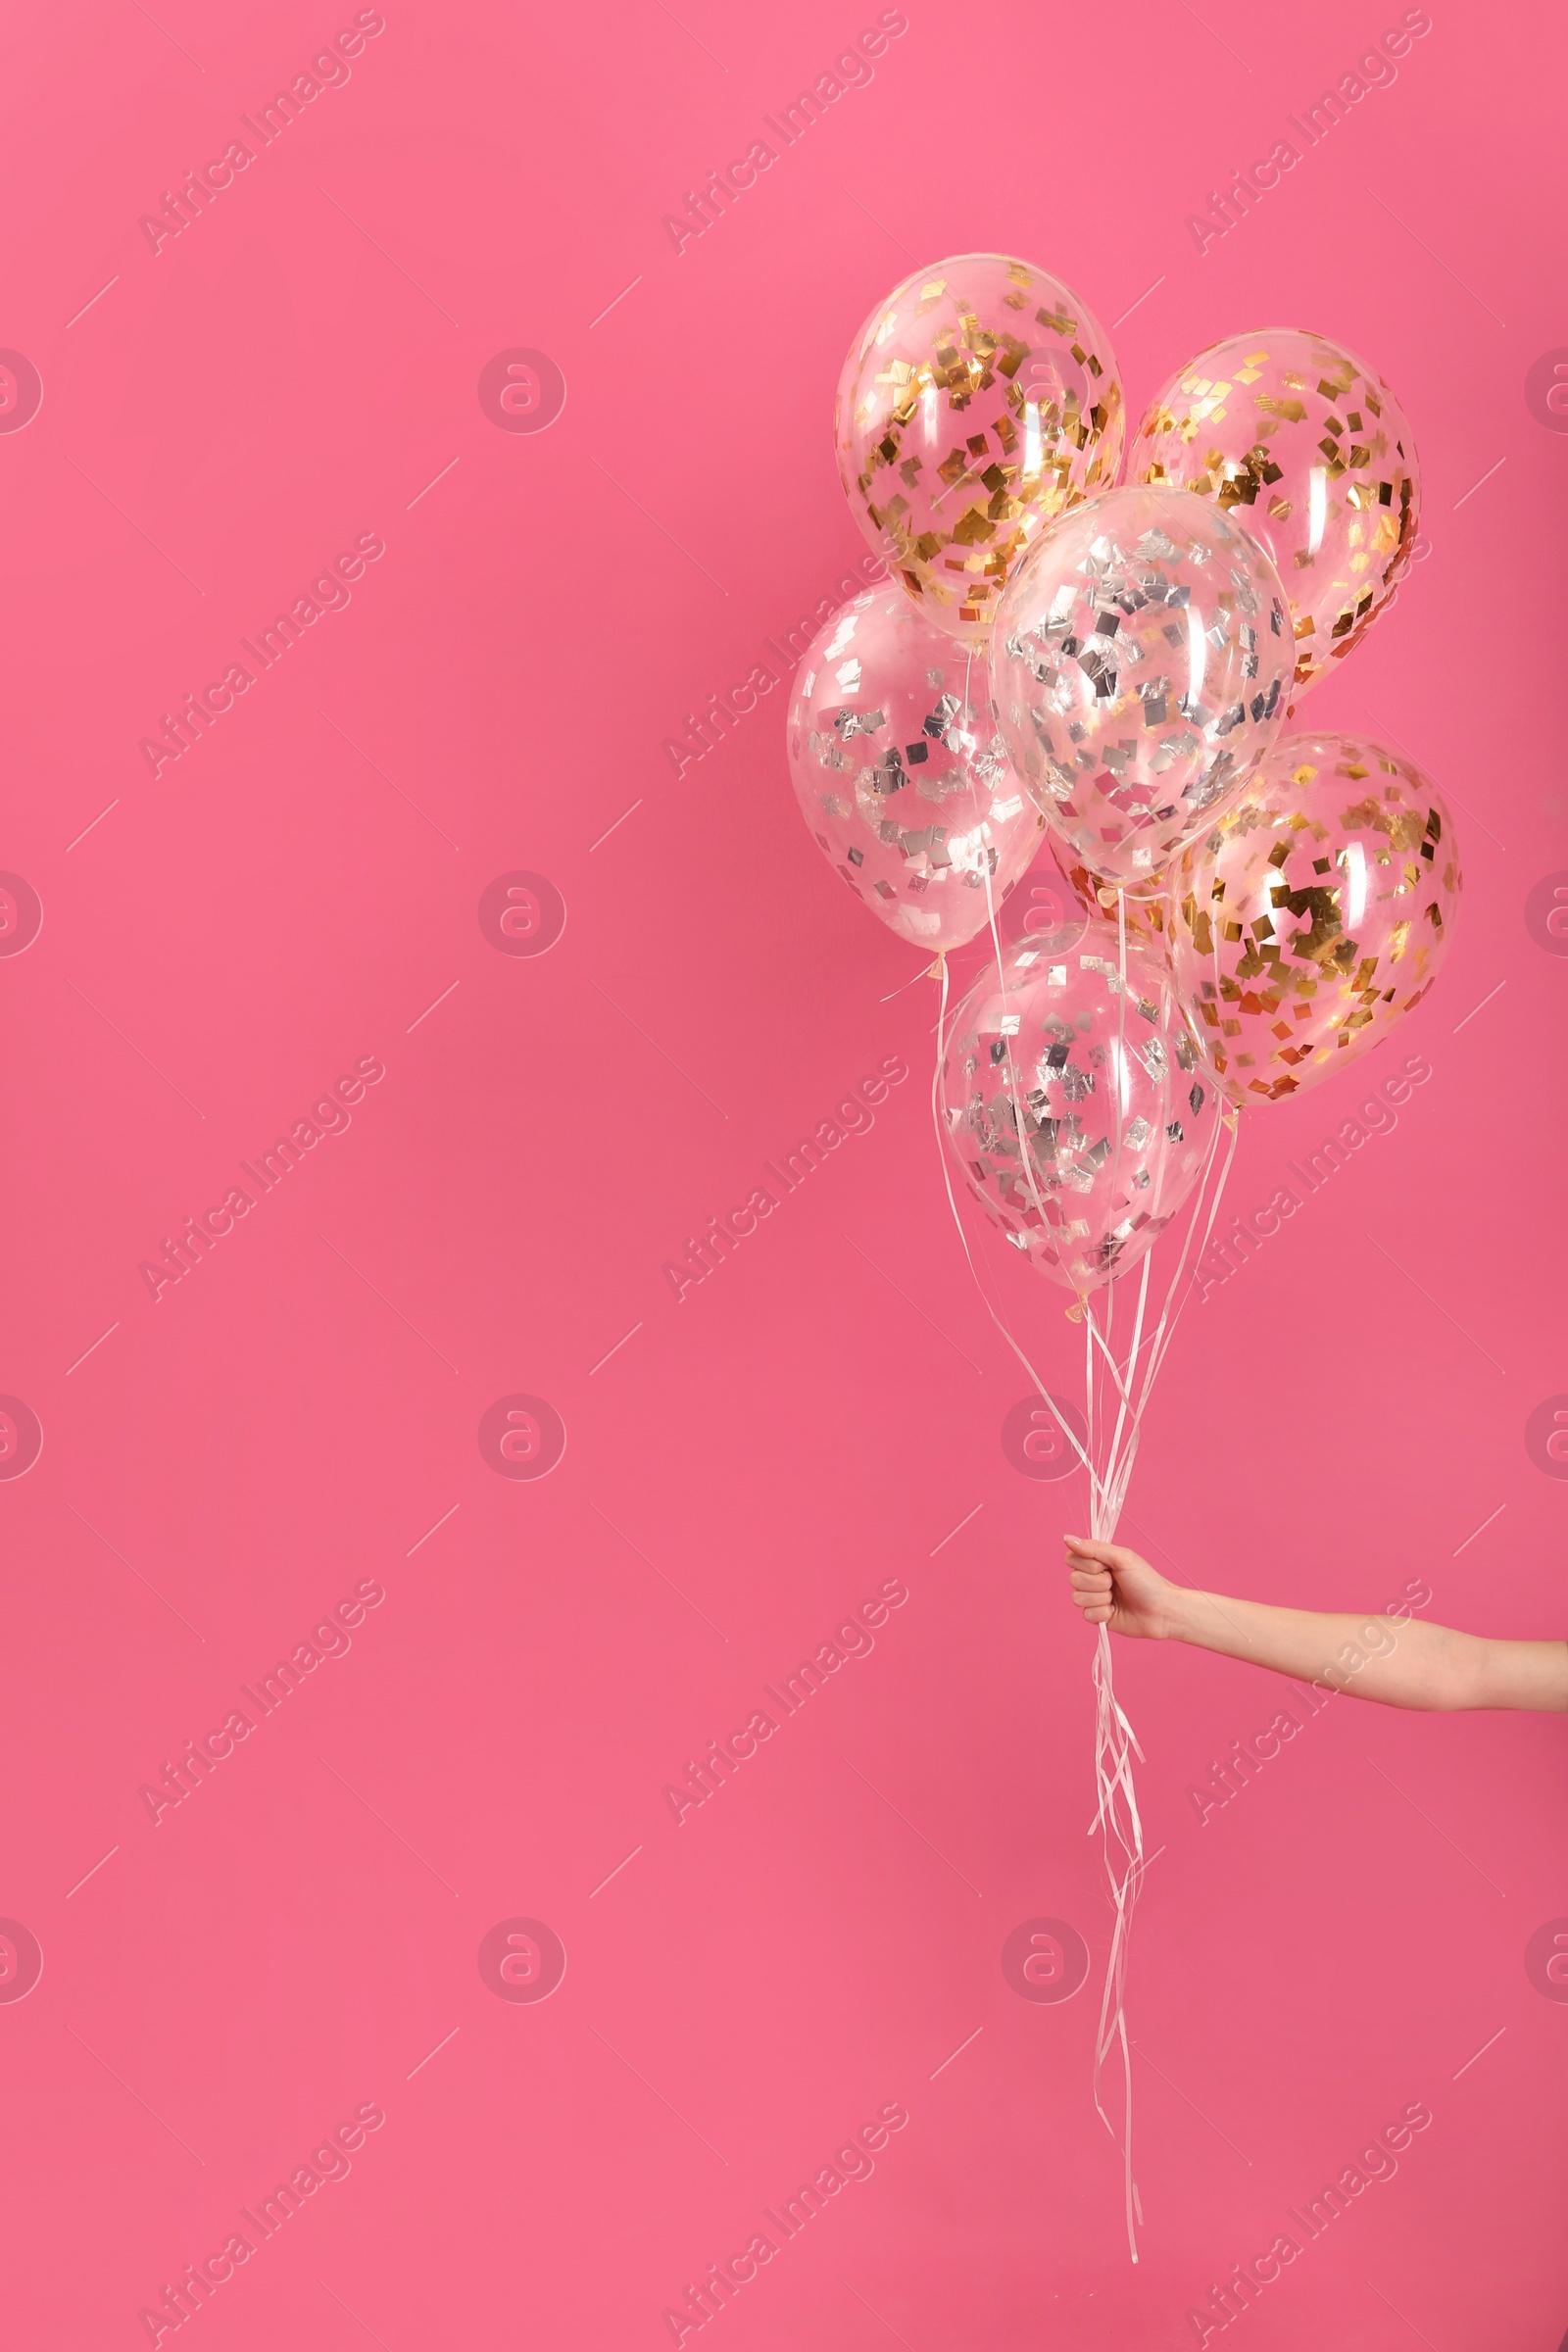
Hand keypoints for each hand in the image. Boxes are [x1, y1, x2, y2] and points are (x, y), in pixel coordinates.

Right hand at [1065, 1535, 1183, 1641]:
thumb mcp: (1122, 1558)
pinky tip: (1115, 1611)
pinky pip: (1086, 1615)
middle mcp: (1093, 1579)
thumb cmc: (1147, 1582)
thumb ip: (1093, 1548)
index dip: (1086, 1564)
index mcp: (1098, 1561)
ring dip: (1101, 1599)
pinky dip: (1103, 1613)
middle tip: (1116, 1583)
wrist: (1161, 1611)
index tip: (1105, 1565)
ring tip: (1117, 1598)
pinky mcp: (1097, 1617)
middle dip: (1098, 1582)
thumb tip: (1066, 1538)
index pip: (1072, 1558)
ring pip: (1078, 1598)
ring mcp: (1095, 1598)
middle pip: (1073, 1579)